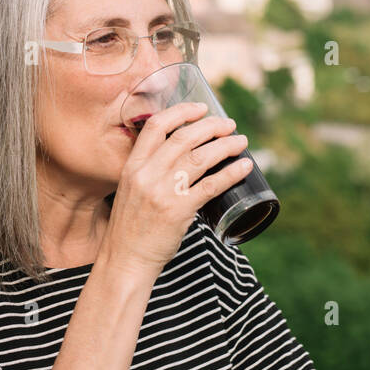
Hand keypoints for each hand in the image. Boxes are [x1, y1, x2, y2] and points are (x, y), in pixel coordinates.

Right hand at [98, 101, 252, 277]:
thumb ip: (147, 172)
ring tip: (241, 141)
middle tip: (229, 125)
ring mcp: (163, 192)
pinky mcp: (179, 211)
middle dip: (211, 126)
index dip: (181, 111)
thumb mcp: (128, 190)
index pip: (156, 126)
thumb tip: (176, 158)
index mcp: (132, 166)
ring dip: (226, 145)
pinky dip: (231, 173)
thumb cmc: (129, 228)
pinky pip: (211, 185)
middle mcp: (146, 174)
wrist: (125, 260)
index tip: (201, 108)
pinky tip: (245, 167)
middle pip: (184, 137)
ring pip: (200, 157)